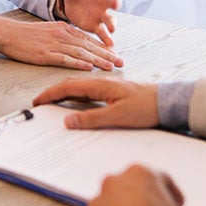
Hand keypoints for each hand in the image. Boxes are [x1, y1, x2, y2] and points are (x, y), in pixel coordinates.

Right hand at [0, 15, 122, 70]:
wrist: (7, 33)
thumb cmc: (25, 35)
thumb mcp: (48, 30)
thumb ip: (63, 36)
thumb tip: (76, 43)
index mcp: (64, 29)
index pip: (88, 39)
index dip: (104, 47)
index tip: (116, 54)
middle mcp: (62, 35)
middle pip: (89, 46)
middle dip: (107, 54)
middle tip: (121, 62)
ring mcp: (54, 44)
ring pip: (81, 53)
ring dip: (98, 60)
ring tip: (111, 67)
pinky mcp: (45, 54)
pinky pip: (65, 59)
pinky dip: (78, 63)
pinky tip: (89, 67)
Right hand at [33, 77, 157, 128]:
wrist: (168, 102)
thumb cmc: (146, 107)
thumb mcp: (117, 116)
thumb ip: (91, 119)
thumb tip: (68, 121)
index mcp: (99, 85)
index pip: (67, 87)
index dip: (50, 94)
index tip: (37, 101)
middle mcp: (101, 83)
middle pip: (70, 85)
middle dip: (53, 93)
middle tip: (40, 103)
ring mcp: (107, 87)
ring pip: (79, 89)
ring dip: (64, 94)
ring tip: (53, 104)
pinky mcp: (113, 93)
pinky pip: (88, 93)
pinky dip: (76, 98)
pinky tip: (76, 105)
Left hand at [59, 0, 129, 42]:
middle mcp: (107, 1)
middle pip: (114, 3)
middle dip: (115, 3)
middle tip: (115, 3)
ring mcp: (102, 14)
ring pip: (111, 20)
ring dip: (112, 24)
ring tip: (112, 29)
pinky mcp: (95, 25)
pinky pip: (103, 32)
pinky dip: (106, 38)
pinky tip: (109, 45)